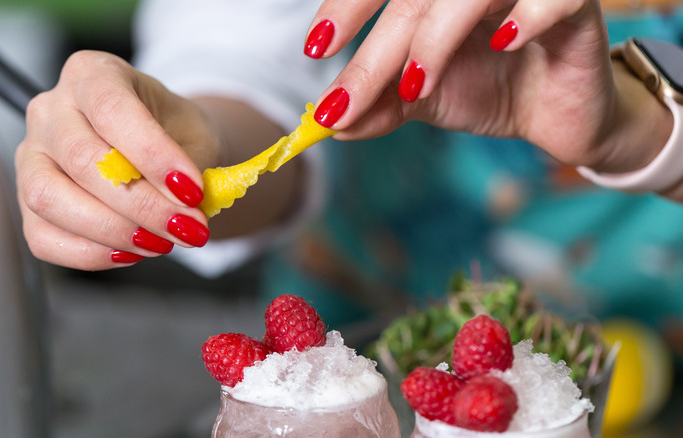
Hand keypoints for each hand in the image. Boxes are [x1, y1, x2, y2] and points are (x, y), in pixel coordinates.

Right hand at [17, 51, 215, 269]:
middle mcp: (51, 108)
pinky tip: (130, 252)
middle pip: (82, 159)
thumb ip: (194, 168)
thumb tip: (189, 211)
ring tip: (159, 242)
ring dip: (113, 231)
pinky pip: (43, 237)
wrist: (161, 153)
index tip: (192, 191)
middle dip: (142, 204)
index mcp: (92, 74)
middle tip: (186, 227)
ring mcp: (31, 155)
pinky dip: (90, 253)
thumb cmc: (174, 134)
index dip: (154, 155)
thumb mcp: (196, 136)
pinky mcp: (27, 202)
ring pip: (50, 198)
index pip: (113, 110)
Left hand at [305, 0, 670, 173]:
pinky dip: (528, 15)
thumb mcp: (426, 97)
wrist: (560, 116)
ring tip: (416, 86)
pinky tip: (505, 43)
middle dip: (375, 51)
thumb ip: (381, 102)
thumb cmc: (494, 89)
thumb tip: (328, 123)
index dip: (347, 7)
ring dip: (435, 37)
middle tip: (344, 102)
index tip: (315, 48)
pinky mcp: (577, 5)